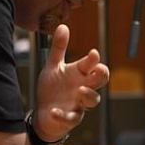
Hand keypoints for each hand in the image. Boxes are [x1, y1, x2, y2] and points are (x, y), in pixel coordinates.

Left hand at [33, 24, 109, 140]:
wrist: (43, 113)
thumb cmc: (53, 89)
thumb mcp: (53, 66)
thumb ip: (59, 48)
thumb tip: (63, 26)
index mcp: (80, 74)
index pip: (93, 65)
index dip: (94, 60)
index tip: (93, 53)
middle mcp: (83, 88)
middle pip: (100, 82)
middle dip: (101, 76)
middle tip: (99, 70)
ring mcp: (79, 104)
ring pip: (92, 101)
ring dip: (88, 95)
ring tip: (80, 90)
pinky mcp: (70, 119)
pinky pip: (71, 118)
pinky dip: (63, 115)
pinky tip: (54, 111)